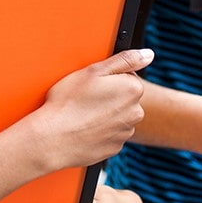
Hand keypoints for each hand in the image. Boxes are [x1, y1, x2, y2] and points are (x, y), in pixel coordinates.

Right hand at [27, 49, 152, 171]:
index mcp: (133, 89)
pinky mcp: (115, 147)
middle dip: (109, 96)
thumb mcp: (94, 71)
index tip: (93, 84)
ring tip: (83, 114)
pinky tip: (84, 128)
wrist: (53, 138)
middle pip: (124, 98)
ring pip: (118, 117)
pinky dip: (100, 131)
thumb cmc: (69, 102)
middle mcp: (135, 112)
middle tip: (86, 99)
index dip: (108, 78)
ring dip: (105, 115)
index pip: (128, 77)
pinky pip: (111, 134)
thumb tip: (148, 54)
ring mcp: (125, 132)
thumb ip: (125, 60)